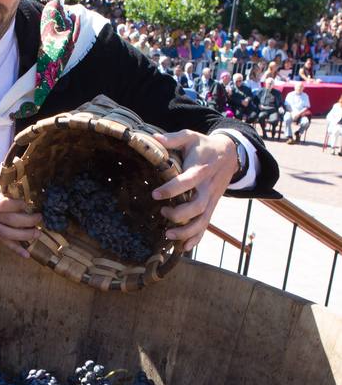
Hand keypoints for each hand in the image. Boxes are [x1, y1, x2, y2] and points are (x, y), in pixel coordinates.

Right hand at [0, 178, 42, 258]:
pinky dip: (14, 248)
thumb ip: (0, 188)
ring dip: (23, 235)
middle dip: (27, 221)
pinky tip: (26, 254)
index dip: (17, 205)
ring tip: (36, 233)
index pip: (1, 203)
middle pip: (7, 219)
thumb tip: (23, 194)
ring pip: (5, 233)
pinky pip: (0, 241)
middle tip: (39, 218)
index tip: (28, 203)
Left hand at [152, 131, 239, 252]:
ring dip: (187, 231)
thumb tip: (154, 139)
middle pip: (198, 206)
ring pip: (203, 220)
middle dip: (180, 214)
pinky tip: (183, 247)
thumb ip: (173, 138)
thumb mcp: (190, 137)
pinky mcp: (212, 206)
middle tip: (161, 212)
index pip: (188, 181)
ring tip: (168, 235)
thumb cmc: (204, 146)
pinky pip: (206, 225)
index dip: (172, 188)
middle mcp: (208, 187)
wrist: (231, 154)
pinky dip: (196, 238)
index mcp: (201, 169)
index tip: (155, 194)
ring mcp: (211, 199)